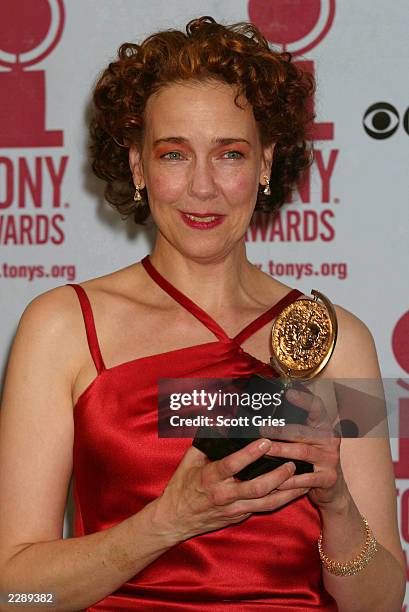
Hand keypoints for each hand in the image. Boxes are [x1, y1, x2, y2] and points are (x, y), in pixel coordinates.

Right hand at [150, 438, 309, 542]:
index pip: (234, 464)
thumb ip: (206, 441)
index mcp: (211, 477)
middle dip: (278, 475)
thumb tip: (220, 420)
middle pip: (257, 487)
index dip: (250, 453)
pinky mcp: (239, 517)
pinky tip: (294, 492)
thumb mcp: (190, 460)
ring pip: (266, 503)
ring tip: (304, 480)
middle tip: (293, 463)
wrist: (175, 519)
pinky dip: (281, 500)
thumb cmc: (182, 486)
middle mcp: (225, 495)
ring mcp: (234, 509)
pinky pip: (264, 509)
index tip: (266, 442)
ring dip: (287, 492)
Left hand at [261, 388, 349, 512]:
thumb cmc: (312, 461)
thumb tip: (266, 415)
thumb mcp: (307, 441)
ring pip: (303, 451)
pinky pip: (305, 478)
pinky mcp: (328, 478)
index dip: (304, 400)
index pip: (317, 408)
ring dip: (282, 450)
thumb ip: (294, 429)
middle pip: (303, 431)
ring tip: (265, 449)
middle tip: (262, 429)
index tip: (288, 393)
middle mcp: (330, 440)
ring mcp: (330, 459)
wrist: (331, 489)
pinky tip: (275, 480)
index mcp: (324, 427)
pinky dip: (289, 479)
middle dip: (280, 430)